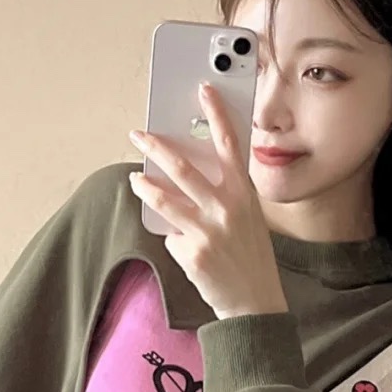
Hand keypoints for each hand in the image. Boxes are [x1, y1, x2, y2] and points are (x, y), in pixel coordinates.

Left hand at [127, 84, 288, 319]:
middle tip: (139, 135)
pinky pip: (170, 235)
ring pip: (164, 199)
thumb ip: (224, 195)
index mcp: (244, 193)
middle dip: (155, 146)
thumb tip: (185, 176)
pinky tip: (182, 245)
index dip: (216, 114)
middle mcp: (227, 207)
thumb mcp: (247, 218)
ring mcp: (208, 230)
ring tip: (136, 180)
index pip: (229, 144)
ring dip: (144, 186)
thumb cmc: (249, 256)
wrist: (255, 302)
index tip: (203, 90)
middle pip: (182, 167)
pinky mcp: (192, 253)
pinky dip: (172, 237)